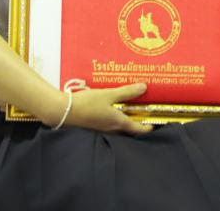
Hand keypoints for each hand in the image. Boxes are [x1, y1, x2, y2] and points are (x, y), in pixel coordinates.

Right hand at [0, 83, 153, 134]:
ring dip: (126, 120)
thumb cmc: (87, 103)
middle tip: (146, 114)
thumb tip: (145, 88)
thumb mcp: (108, 94)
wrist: (62, 111)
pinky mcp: (94, 127)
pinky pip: (109, 125)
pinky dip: (115, 119)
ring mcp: (102, 130)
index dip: (150, 127)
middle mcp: (112, 130)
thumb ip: (127, 92)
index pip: (139, 129)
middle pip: (130, 130)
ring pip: (119, 128)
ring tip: (131, 109)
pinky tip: (112, 109)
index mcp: (119, 123)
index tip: (157, 123)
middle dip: (139, 123)